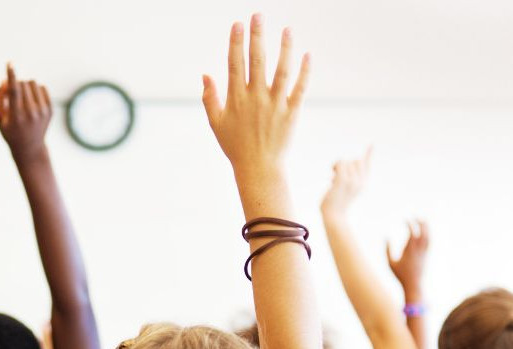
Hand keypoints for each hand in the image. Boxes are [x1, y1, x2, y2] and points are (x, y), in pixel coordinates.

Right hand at [0, 64, 52, 162]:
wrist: (29, 148)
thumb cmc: (9, 131)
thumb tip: (4, 80)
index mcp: (17, 117)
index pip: (14, 91)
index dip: (11, 76)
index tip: (10, 63)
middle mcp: (31, 114)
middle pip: (22, 84)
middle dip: (15, 84)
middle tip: (11, 94)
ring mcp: (43, 112)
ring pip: (33, 82)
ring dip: (25, 85)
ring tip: (21, 98)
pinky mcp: (50, 110)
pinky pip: (42, 87)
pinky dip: (34, 90)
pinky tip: (31, 101)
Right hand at [202, 16, 309, 180]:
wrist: (259, 168)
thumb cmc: (235, 146)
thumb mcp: (216, 124)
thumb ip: (210, 99)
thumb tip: (205, 75)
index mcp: (236, 99)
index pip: (235, 64)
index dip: (236, 43)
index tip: (238, 24)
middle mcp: (256, 98)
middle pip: (257, 61)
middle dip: (257, 36)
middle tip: (258, 15)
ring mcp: (275, 104)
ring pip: (282, 70)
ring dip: (285, 48)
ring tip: (287, 29)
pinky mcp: (292, 112)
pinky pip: (300, 87)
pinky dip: (305, 71)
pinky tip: (307, 54)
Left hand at [321, 148, 371, 216]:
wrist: (334, 216)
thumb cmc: (335, 206)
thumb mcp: (342, 191)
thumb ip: (343, 180)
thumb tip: (336, 171)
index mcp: (362, 184)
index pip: (366, 166)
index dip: (368, 155)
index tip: (371, 144)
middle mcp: (360, 181)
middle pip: (355, 160)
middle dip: (345, 164)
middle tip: (336, 173)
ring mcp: (352, 180)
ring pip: (346, 161)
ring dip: (337, 166)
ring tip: (333, 178)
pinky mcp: (343, 180)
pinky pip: (340, 163)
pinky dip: (335, 166)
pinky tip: (332, 175)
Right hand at [387, 220, 429, 299]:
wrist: (414, 284)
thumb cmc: (400, 275)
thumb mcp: (390, 263)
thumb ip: (387, 250)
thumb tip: (386, 238)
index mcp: (410, 251)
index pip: (412, 234)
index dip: (410, 225)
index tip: (405, 219)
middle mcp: (419, 251)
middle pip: (423, 233)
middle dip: (420, 223)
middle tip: (416, 216)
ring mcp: (424, 253)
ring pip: (428, 237)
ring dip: (426, 228)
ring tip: (423, 220)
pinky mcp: (426, 255)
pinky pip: (429, 242)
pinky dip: (428, 234)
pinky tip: (426, 231)